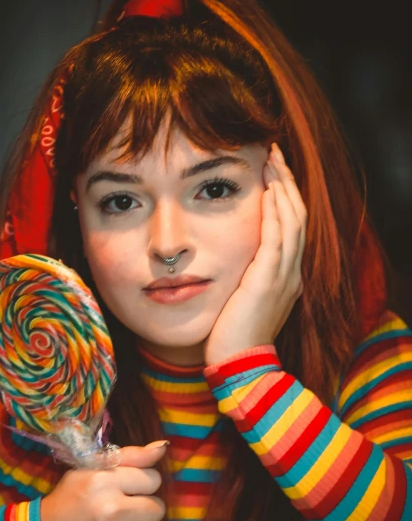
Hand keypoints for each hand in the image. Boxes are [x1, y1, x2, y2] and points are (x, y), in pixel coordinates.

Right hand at [40, 441, 166, 520]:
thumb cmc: (65, 503)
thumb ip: (129, 457)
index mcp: (104, 481)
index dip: (143, 485)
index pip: (153, 479)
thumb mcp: (88, 471)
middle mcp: (112, 509)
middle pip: (158, 508)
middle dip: (144, 510)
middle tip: (124, 514)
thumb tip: (162, 447)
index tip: (128, 491)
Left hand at [204, 142, 306, 365]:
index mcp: (285, 277)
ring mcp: (283, 277)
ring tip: (272, 160)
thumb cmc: (232, 338)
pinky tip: (267, 191)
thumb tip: (223, 261)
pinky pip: (276, 240)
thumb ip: (241, 279)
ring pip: (292, 222)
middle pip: (297, 217)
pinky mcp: (268, 282)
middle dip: (286, 182)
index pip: (291, 227)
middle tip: (274, 153)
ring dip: (282, 188)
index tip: (272, 172)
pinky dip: (274, 213)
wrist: (240, 368)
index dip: (284, 197)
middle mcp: (290, 273)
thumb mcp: (241, 301)